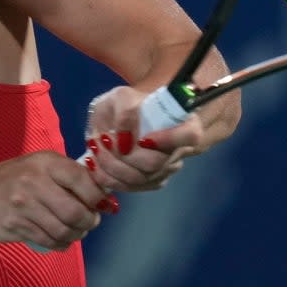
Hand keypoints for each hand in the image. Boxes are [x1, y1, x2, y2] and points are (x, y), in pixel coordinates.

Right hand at [0, 150, 110, 251]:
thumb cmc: (16, 179)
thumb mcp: (40, 166)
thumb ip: (68, 175)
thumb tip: (103, 194)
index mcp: (45, 163)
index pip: (82, 180)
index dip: (98, 196)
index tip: (102, 204)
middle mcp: (33, 181)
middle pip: (75, 211)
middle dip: (89, 221)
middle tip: (90, 222)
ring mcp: (23, 205)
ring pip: (63, 230)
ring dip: (76, 235)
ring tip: (77, 231)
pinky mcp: (16, 226)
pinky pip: (49, 241)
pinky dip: (61, 244)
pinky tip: (61, 239)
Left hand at [84, 85, 201, 192]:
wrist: (117, 120)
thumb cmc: (124, 106)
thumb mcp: (121, 97)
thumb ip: (125, 113)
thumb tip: (126, 142)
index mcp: (182, 121)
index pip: (190, 135)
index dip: (170, 139)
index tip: (143, 139)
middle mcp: (179, 149)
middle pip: (155, 163)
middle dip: (123, 156)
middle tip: (102, 140)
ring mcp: (166, 169)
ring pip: (139, 179)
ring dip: (111, 166)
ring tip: (96, 148)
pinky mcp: (151, 183)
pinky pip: (131, 188)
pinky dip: (108, 177)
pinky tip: (96, 164)